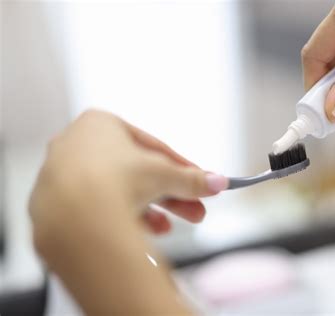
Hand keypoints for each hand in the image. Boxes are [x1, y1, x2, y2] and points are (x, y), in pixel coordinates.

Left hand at [29, 110, 227, 314]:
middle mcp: (76, 145)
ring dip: (150, 210)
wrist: (76, 215)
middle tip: (196, 212)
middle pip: (136, 172)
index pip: (151, 146)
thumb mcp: (164, 174)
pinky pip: (97, 209)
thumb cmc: (117, 178)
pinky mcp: (53, 205)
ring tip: (170, 228)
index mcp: (99, 123)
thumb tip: (219, 182)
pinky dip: (123, 218)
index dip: (182, 167)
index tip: (201, 182)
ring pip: (117, 192)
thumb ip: (191, 178)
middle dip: (170, 194)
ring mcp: (61, 176)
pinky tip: (143, 233)